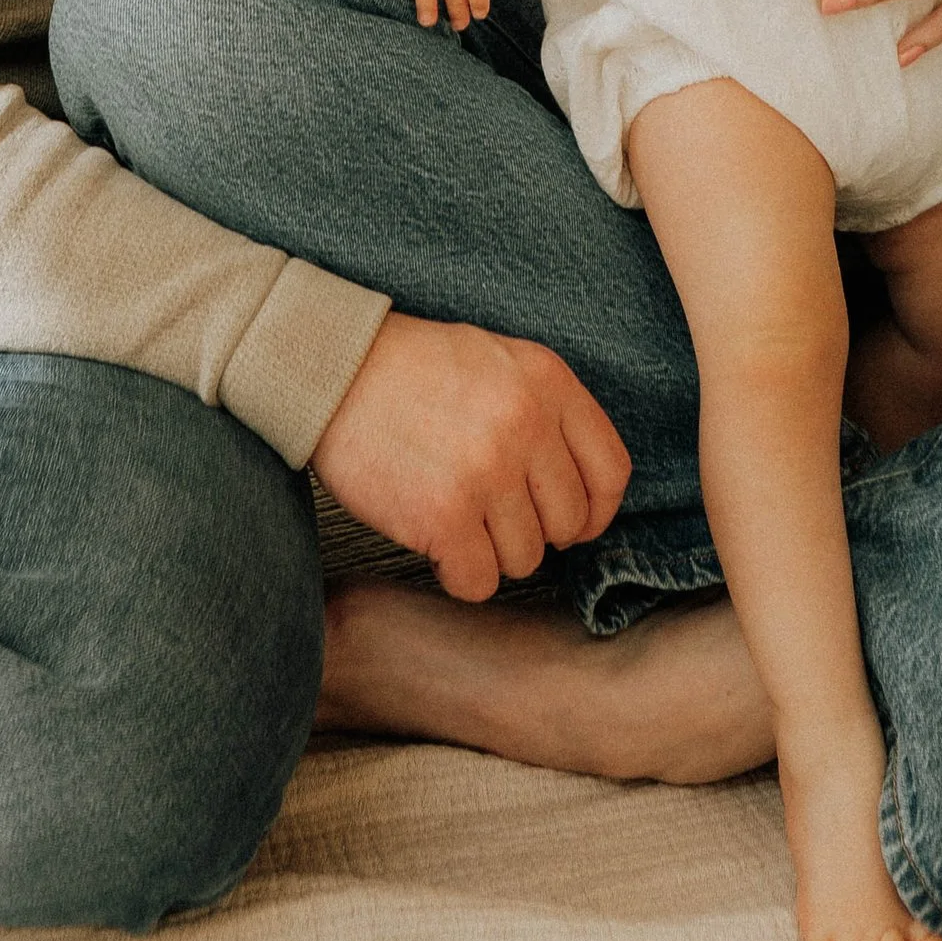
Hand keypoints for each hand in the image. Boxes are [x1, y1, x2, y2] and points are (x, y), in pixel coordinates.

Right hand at [311, 312, 631, 601]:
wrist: (331, 369)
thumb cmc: (412, 368)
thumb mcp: (498, 359)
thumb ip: (546, 409)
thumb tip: (584, 491)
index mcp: (547, 381)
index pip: (611, 472)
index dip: (593, 510)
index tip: (566, 521)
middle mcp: (527, 424)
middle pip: (567, 523)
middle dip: (532, 530)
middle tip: (489, 515)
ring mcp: (488, 470)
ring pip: (525, 559)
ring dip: (490, 551)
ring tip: (455, 516)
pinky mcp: (445, 514)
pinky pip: (479, 582)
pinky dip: (457, 573)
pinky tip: (435, 542)